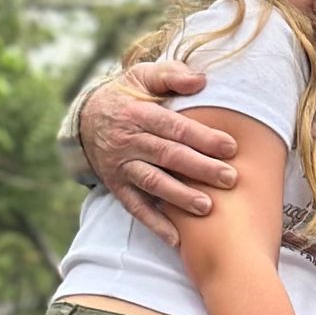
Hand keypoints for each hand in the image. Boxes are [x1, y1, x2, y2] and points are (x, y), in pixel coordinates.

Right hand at [80, 62, 238, 245]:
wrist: (84, 119)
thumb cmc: (126, 96)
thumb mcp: (142, 76)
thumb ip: (171, 75)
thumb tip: (201, 80)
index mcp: (138, 114)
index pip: (173, 127)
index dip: (201, 137)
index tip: (230, 147)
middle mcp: (128, 142)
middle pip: (167, 156)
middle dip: (199, 168)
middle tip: (230, 179)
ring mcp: (121, 166)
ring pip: (152, 183)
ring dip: (179, 197)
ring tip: (207, 207)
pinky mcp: (117, 186)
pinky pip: (135, 207)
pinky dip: (154, 224)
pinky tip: (175, 239)